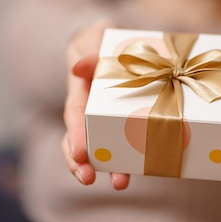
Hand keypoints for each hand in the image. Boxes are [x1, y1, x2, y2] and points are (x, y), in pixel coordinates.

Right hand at [61, 19, 129, 189]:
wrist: (112, 41)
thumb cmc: (100, 39)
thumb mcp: (93, 37)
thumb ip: (89, 50)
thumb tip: (79, 68)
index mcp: (80, 90)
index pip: (74, 115)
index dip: (75, 135)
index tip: (80, 153)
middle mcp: (90, 109)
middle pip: (79, 141)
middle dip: (80, 163)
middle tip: (86, 179)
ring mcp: (106, 118)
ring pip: (102, 148)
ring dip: (109, 167)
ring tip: (120, 184)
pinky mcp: (126, 121)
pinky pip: (127, 142)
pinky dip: (134, 157)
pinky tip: (146, 170)